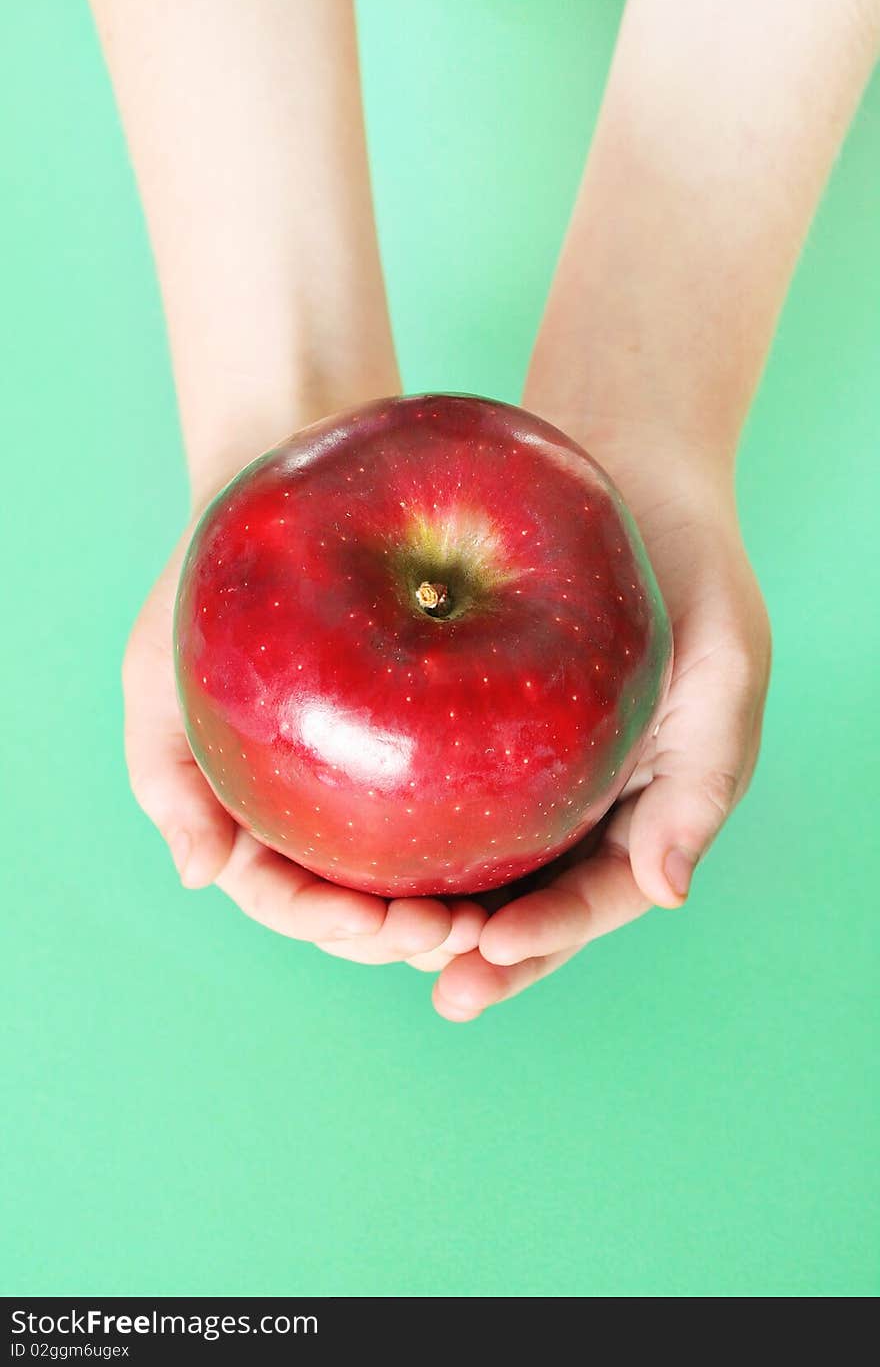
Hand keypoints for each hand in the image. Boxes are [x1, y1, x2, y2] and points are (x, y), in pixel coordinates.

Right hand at [123, 522, 485, 968]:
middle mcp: (319, 818)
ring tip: (495, 922)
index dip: (324, 921)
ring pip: (420, 884)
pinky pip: (472, 818)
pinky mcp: (439, 752)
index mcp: (253, 818)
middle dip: (399, 937)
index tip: (369, 919)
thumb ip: (167, 771)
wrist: (276, 498)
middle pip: (360, 910)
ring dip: (457, 922)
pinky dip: (496, 860)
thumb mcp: (158, 669)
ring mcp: (380, 792)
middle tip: (449, 929)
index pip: (285, 896)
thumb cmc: (206, 584)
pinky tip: (529, 866)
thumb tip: (197, 875)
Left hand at [431, 434, 770, 1020]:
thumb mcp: (725, 671)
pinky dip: (400, 823)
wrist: (634, 476)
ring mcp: (528, 768)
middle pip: (529, 901)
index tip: (487, 950)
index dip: (546, 933)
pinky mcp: (475, 722)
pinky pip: (436, 784)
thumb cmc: (698, 574)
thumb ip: (702, 784)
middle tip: (434, 983)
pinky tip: (350, 842)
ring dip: (432, 906)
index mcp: (646, 810)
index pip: (597, 897)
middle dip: (481, 954)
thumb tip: (670, 893)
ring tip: (376, 932)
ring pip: (475, 860)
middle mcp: (583, 803)